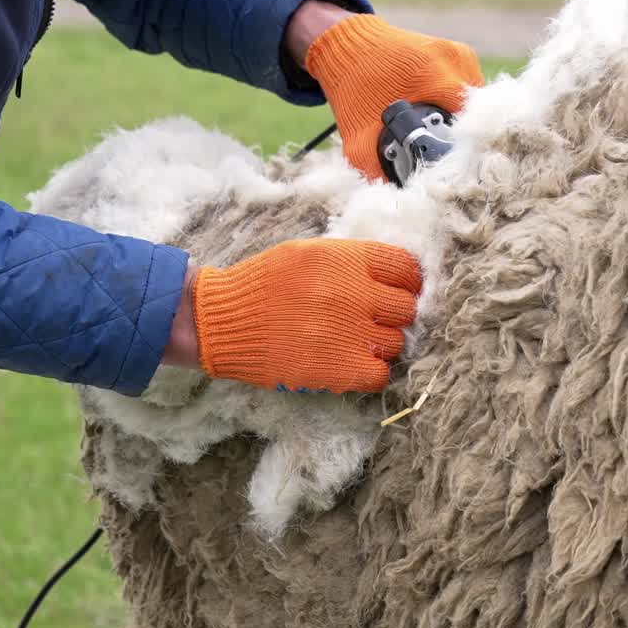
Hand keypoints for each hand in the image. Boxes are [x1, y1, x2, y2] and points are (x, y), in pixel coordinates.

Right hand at [163, 238, 421, 394]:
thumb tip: (390, 272)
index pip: (406, 268)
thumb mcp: (305, 253)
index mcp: (346, 259)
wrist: (221, 322)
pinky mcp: (342, 368)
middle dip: (393, 314)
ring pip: (397, 342)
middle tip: (372, 320)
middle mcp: (354, 293)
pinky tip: (351, 364)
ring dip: (381, 344)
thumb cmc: (262, 285)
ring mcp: (351, 333)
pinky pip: (381, 374)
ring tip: (355, 342)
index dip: (406, 281)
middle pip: (406, 307)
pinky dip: (371, 371)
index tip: (398, 290)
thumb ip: (348, 260)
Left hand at [303, 15, 482, 180]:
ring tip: (445, 141)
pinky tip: (445, 119)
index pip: (473, 121)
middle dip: (467, 141)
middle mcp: (456, 60)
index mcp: (436, 74)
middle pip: (480, 115)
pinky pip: (472, 91)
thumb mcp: (359, 135)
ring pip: (479, 103)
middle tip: (450, 163)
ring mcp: (461, 55)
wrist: (347, 44)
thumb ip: (375, 169)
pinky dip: (462, 109)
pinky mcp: (461, 55)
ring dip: (465, 125)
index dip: (468, 153)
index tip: (459, 174)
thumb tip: (399, 202)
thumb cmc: (352, 88)